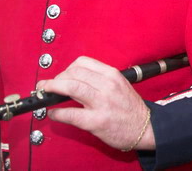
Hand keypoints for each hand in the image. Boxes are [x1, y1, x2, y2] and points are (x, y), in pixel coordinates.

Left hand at [36, 56, 154, 150]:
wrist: (145, 128)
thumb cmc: (130, 108)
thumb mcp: (120, 85)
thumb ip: (100, 80)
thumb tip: (72, 79)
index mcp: (113, 75)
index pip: (82, 62)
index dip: (67, 68)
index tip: (62, 76)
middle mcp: (107, 85)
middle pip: (73, 73)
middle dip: (56, 79)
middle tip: (49, 86)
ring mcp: (102, 103)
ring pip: (70, 87)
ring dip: (52, 89)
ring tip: (46, 94)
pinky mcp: (96, 121)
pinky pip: (69, 113)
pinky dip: (57, 113)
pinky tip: (54, 114)